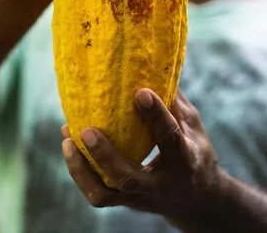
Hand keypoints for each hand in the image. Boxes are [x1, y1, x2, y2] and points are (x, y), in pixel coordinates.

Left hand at [61, 89, 225, 226]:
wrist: (198, 201)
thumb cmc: (195, 151)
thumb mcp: (193, 126)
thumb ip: (174, 100)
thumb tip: (152, 65)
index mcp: (185, 160)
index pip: (170, 139)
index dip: (156, 116)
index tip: (141, 92)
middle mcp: (161, 184)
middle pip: (128, 178)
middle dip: (104, 155)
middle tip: (87, 130)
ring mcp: (140, 197)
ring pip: (105, 194)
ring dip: (81, 169)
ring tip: (67, 139)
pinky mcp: (126, 202)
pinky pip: (97, 194)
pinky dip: (79, 172)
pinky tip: (69, 146)